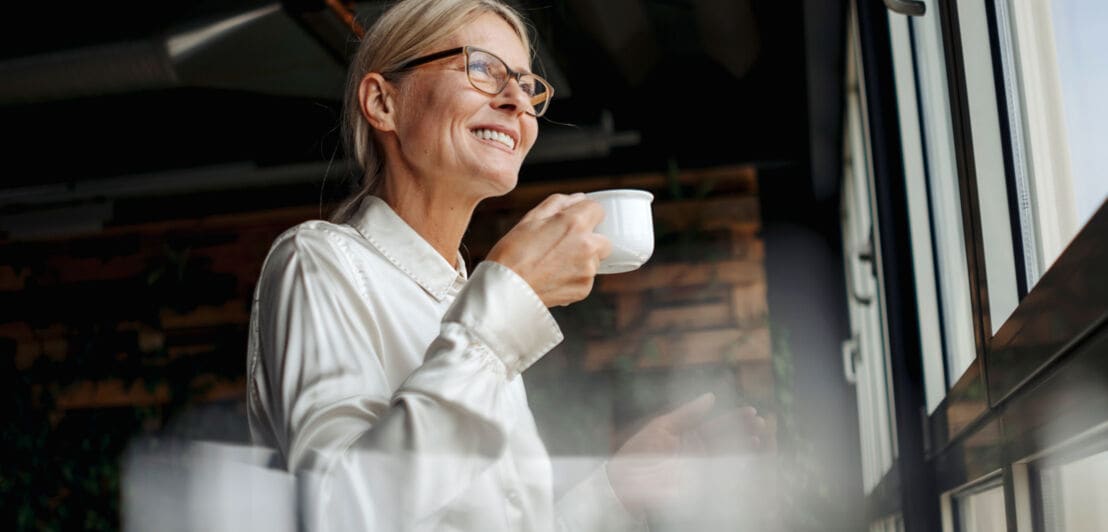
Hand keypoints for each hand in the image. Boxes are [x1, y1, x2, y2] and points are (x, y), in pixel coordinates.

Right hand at [486, 193, 611, 306]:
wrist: (505, 289)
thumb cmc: (512, 253)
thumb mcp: (530, 218)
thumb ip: (558, 203)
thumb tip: (577, 199)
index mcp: (575, 224)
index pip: (598, 209)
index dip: (585, 213)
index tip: (575, 221)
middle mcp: (588, 246)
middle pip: (604, 239)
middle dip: (590, 239)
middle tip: (564, 245)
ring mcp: (588, 270)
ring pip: (595, 260)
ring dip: (582, 260)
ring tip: (554, 264)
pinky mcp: (584, 289)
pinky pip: (586, 278)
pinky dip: (574, 277)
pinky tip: (553, 277)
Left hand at [605, 393, 766, 515]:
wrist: (625, 483)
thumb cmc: (639, 451)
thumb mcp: (662, 427)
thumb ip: (688, 414)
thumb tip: (711, 397)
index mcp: (689, 434)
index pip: (718, 424)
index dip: (736, 418)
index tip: (752, 412)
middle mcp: (697, 450)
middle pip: (727, 439)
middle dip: (745, 431)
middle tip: (761, 424)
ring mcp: (699, 467)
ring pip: (727, 456)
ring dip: (744, 448)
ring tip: (759, 439)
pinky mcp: (698, 483)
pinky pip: (720, 474)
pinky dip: (735, 467)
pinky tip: (747, 459)